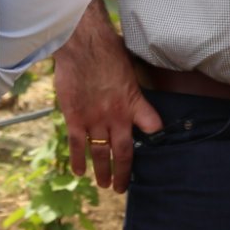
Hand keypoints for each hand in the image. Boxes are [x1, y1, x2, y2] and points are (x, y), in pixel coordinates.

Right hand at [52, 0, 161, 191]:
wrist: (82, 42)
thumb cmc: (106, 48)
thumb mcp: (129, 67)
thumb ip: (131, 84)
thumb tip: (132, 85)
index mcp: (132, 101)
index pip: (152, 125)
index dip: (154, 133)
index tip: (154, 141)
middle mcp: (115, 116)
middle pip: (123, 152)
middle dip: (123, 172)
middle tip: (122, 187)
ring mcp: (94, 119)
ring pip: (100, 153)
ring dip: (102, 171)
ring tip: (103, 183)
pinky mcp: (75, 117)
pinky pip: (77, 144)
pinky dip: (78, 159)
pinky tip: (79, 171)